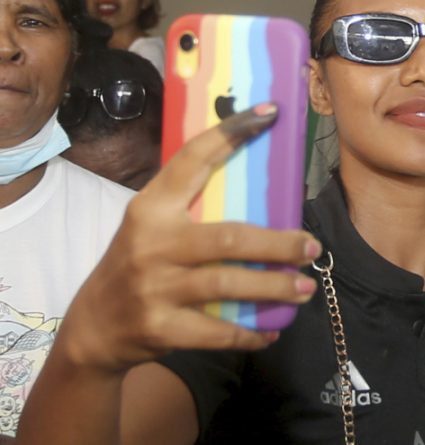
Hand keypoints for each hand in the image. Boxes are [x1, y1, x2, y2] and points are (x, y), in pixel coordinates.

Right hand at [58, 103, 320, 374]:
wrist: (93, 329)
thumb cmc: (138, 264)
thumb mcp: (151, 225)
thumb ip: (191, 205)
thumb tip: (259, 182)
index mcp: (151, 207)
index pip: (193, 158)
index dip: (232, 133)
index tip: (269, 113)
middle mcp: (152, 243)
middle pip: (229, 237)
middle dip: (278, 243)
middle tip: (311, 246)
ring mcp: (154, 288)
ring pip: (228, 283)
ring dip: (275, 287)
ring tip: (305, 287)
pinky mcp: (160, 328)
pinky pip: (217, 331)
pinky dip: (250, 332)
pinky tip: (273, 329)